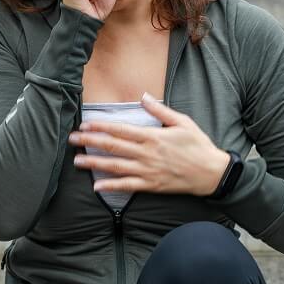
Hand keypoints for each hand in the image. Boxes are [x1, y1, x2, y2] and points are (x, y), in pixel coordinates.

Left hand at [68, 93, 230, 195]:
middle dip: (90, 142)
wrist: (211, 173)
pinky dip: (111, 186)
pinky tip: (97, 186)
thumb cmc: (198, 145)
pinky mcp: (151, 185)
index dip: (101, 127)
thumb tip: (143, 96)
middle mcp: (147, 154)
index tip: (85, 124)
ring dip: (94, 163)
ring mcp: (147, 171)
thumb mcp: (182, 122)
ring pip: (115, 167)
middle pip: (113, 147)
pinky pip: (127, 186)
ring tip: (77, 161)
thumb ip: (160, 111)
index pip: (121, 130)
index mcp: (153, 137)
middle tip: (72, 140)